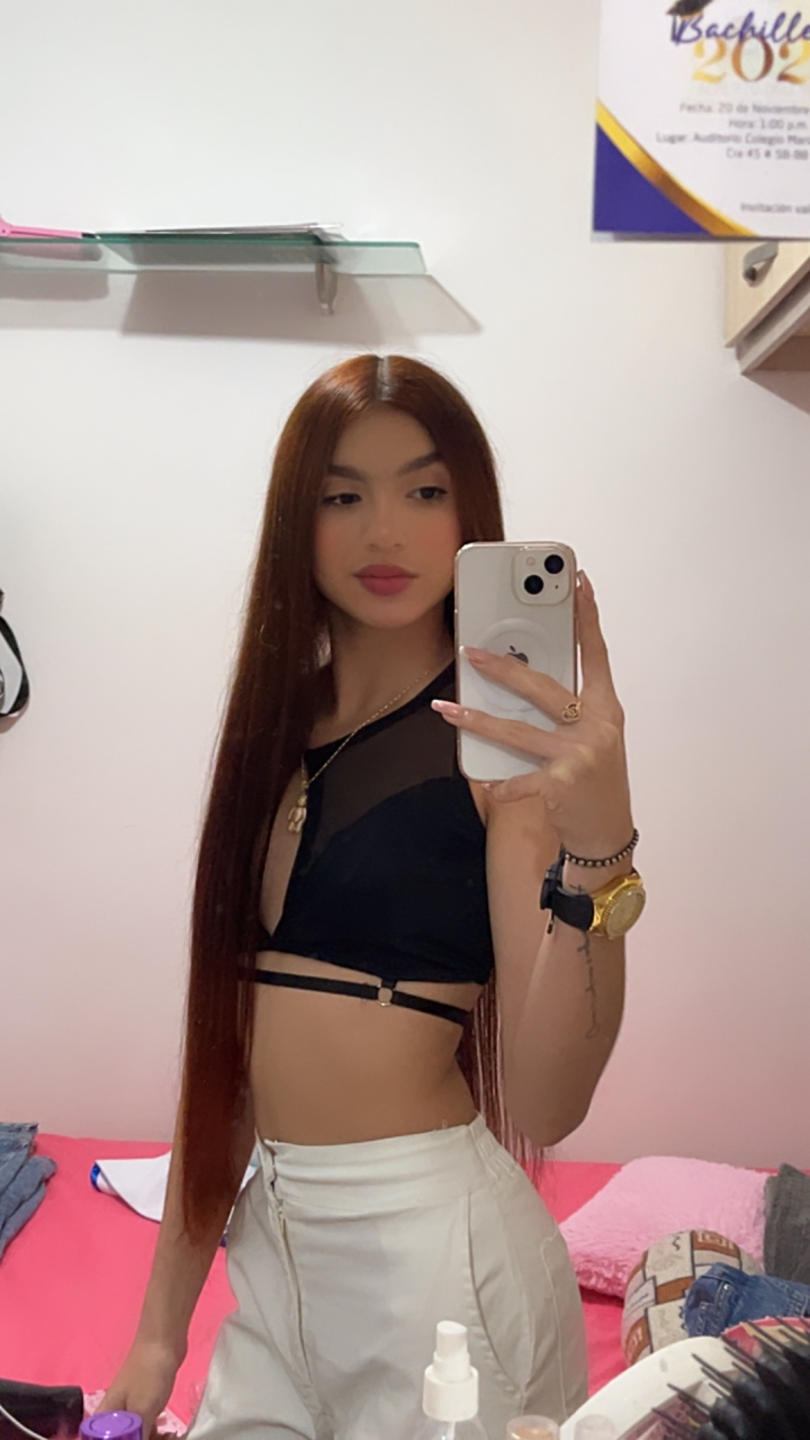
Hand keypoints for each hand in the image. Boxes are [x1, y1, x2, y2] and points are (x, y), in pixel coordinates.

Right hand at [99, 1338, 182, 1439]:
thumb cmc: (148, 1373)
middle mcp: (112, 1417)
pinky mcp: (143, 1407)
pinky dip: (155, 1435)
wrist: (163, 1341)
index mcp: (104, 1418)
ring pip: (134, 1437)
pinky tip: (169, 1435)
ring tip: (169, 1438)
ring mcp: (128, 1411)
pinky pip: (145, 1430)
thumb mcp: (142, 1410)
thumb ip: (135, 1437)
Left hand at [432, 571, 633, 857]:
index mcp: (606, 709)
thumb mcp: (593, 738)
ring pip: (517, 731)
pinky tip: (482, 778)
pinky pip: (518, 779)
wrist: (608, 833)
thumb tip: (521, 677)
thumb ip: (568, 709)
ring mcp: (579, 756)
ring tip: (447, 710)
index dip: (588, 618)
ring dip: (477, 721)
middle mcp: (596, 728)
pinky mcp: (561, 786)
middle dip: (503, 668)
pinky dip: (499, 780)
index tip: (579, 584)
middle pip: (543, 687)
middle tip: (471, 652)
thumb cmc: (596, 780)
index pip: (597, 654)